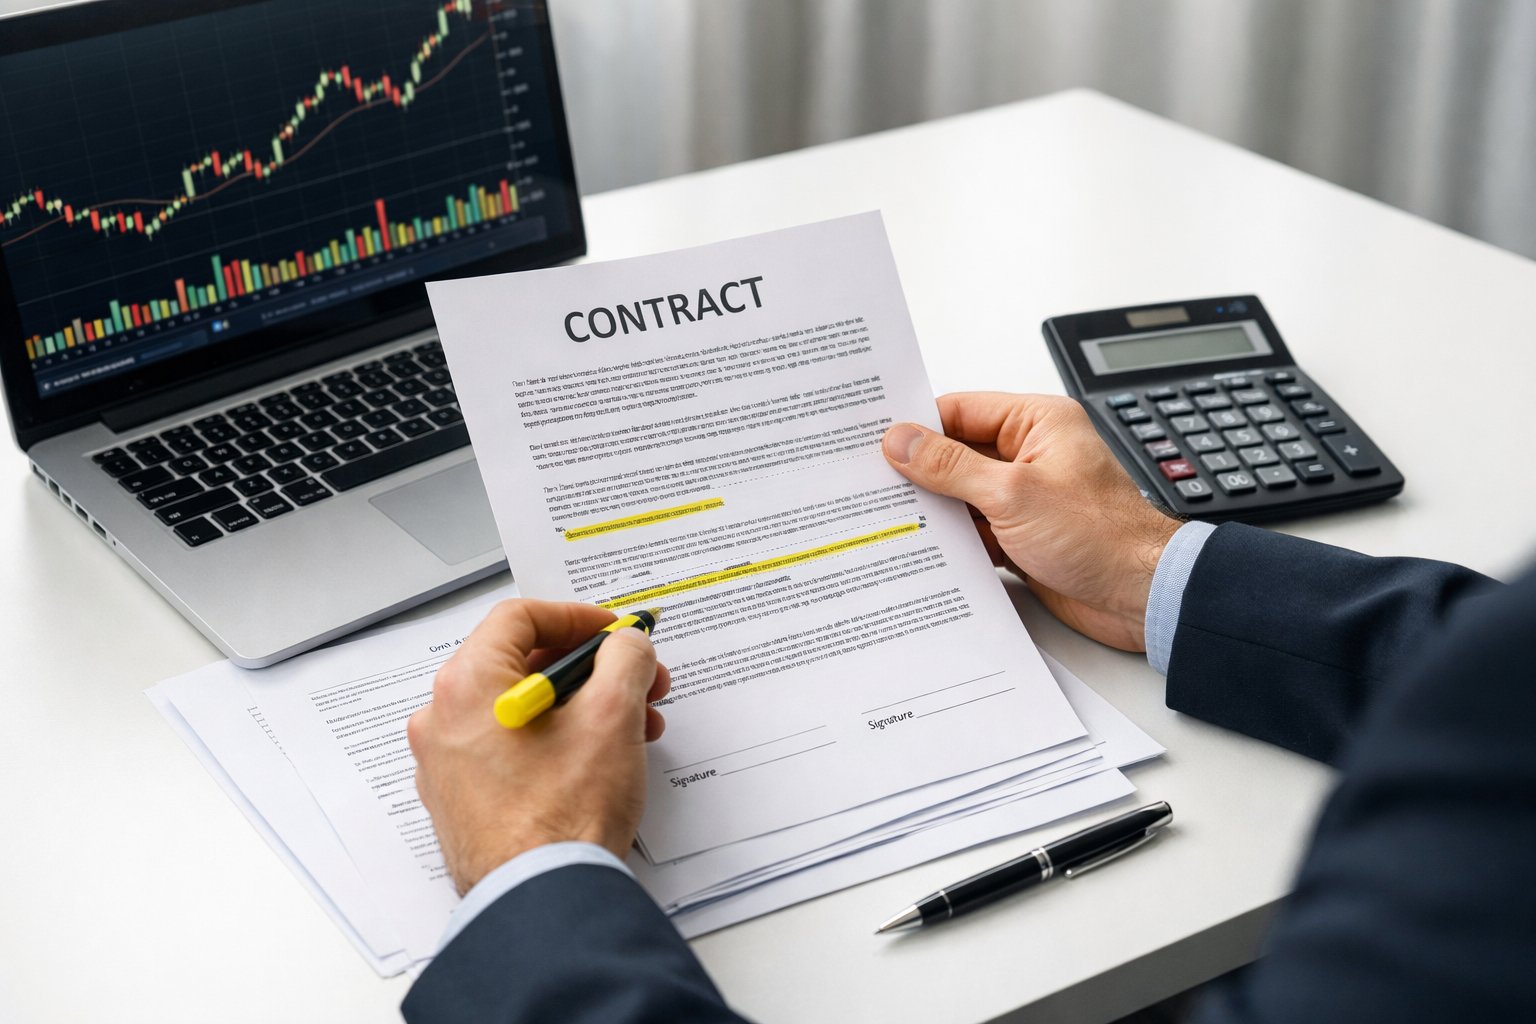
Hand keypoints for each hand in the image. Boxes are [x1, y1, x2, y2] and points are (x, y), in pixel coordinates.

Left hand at [407, 600, 669, 894]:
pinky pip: (510, 749)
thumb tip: (625, 644)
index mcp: (468, 685)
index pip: (521, 617)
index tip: (615, 633)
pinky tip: (601, 760)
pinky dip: (556, 741)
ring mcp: (448, 764)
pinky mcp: (462, 800)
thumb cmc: (563, 816)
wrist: (542, 900)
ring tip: (635, 728)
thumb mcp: (613, 714)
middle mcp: (444, 719)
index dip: (578, 617)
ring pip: (522, 709)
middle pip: (523, 663)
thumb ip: (624, 658)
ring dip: (583, 707)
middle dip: (592, 669)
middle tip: (637, 679)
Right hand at [882, 393, 1180, 651]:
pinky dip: (952, 541)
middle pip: (956, 453)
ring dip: (935, 510)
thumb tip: (903, 441)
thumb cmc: (1102, 536)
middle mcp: (1031, 455)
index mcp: (1037, 423)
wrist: (1140, 596)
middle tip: (872, 483)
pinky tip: (924, 549)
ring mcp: (1025, 498)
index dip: (917, 426)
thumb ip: (952, 466)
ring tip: (890, 517)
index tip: (875, 441)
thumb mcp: (1013, 493)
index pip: (960, 410)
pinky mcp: (1022, 536)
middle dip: (920, 472)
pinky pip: (974, 530)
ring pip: (962, 495)